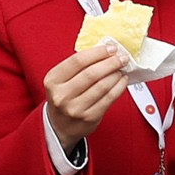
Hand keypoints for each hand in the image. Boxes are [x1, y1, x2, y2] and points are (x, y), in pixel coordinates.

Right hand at [39, 41, 133, 155]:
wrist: (60, 126)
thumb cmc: (64, 98)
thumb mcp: (61, 80)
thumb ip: (79, 66)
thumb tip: (105, 50)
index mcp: (53, 80)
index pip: (78, 61)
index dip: (98, 52)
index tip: (110, 48)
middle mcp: (62, 95)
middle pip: (91, 73)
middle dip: (111, 62)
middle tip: (121, 57)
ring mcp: (75, 108)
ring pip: (102, 86)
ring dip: (116, 74)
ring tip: (121, 68)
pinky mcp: (89, 118)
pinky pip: (109, 99)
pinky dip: (119, 87)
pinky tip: (122, 81)